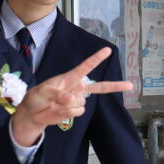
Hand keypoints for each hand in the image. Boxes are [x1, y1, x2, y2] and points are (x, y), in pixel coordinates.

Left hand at [11, 47, 131, 145]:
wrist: (33, 113)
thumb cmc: (37, 97)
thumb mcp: (43, 91)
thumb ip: (58, 93)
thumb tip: (73, 98)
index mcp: (70, 78)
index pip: (85, 67)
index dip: (97, 59)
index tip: (108, 50)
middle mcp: (77, 88)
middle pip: (99, 87)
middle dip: (115, 86)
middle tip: (130, 85)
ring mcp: (77, 100)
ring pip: (81, 102)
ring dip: (66, 105)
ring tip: (54, 103)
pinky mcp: (75, 111)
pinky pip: (77, 111)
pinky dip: (66, 112)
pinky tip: (57, 110)